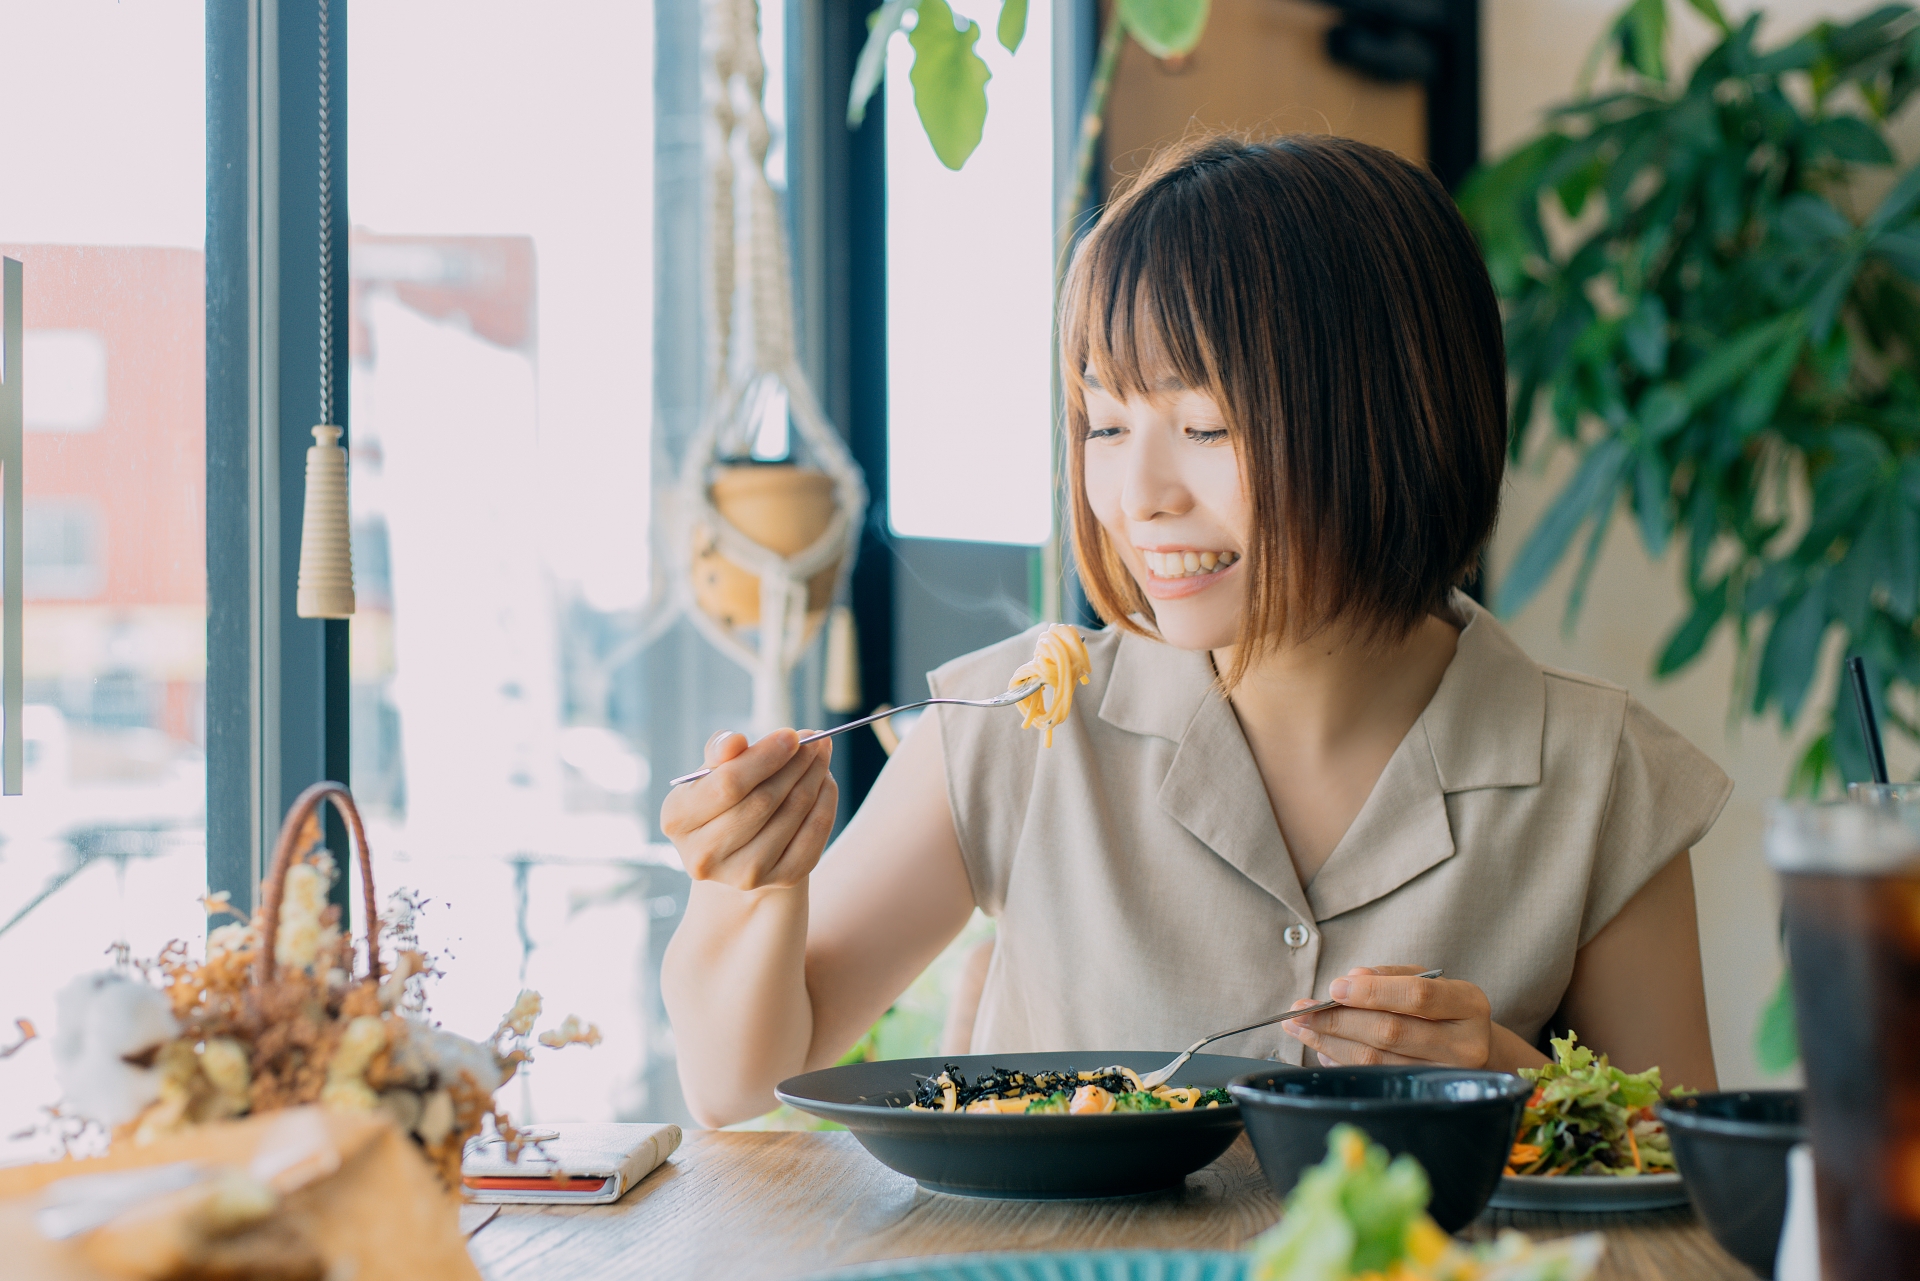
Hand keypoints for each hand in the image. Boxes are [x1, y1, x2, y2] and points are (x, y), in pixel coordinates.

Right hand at [661, 729, 836, 891]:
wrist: (739, 849)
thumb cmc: (723, 798)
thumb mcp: (712, 772)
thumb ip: (720, 752)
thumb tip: (735, 741)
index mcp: (678, 820)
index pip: (728, 784)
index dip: (764, 757)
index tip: (791, 735)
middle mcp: (704, 855)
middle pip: (763, 801)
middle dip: (795, 764)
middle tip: (815, 738)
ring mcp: (743, 874)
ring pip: (792, 814)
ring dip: (814, 778)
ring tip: (820, 755)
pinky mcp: (780, 880)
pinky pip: (813, 834)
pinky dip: (825, 802)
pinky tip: (825, 781)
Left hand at [1284, 965, 1492, 1068]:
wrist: (1475, 1049)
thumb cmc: (1443, 1009)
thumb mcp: (1426, 981)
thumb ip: (1389, 975)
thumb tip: (1352, 978)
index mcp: (1468, 1004)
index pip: (1417, 996)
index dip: (1371, 992)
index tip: (1333, 988)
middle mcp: (1465, 1044)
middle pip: (1391, 1032)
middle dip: (1337, 1020)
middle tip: (1300, 1011)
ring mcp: (1447, 1078)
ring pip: (1377, 1060)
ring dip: (1330, 1042)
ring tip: (1301, 1027)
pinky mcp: (1425, 1098)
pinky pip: (1373, 1079)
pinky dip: (1342, 1061)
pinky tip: (1322, 1048)